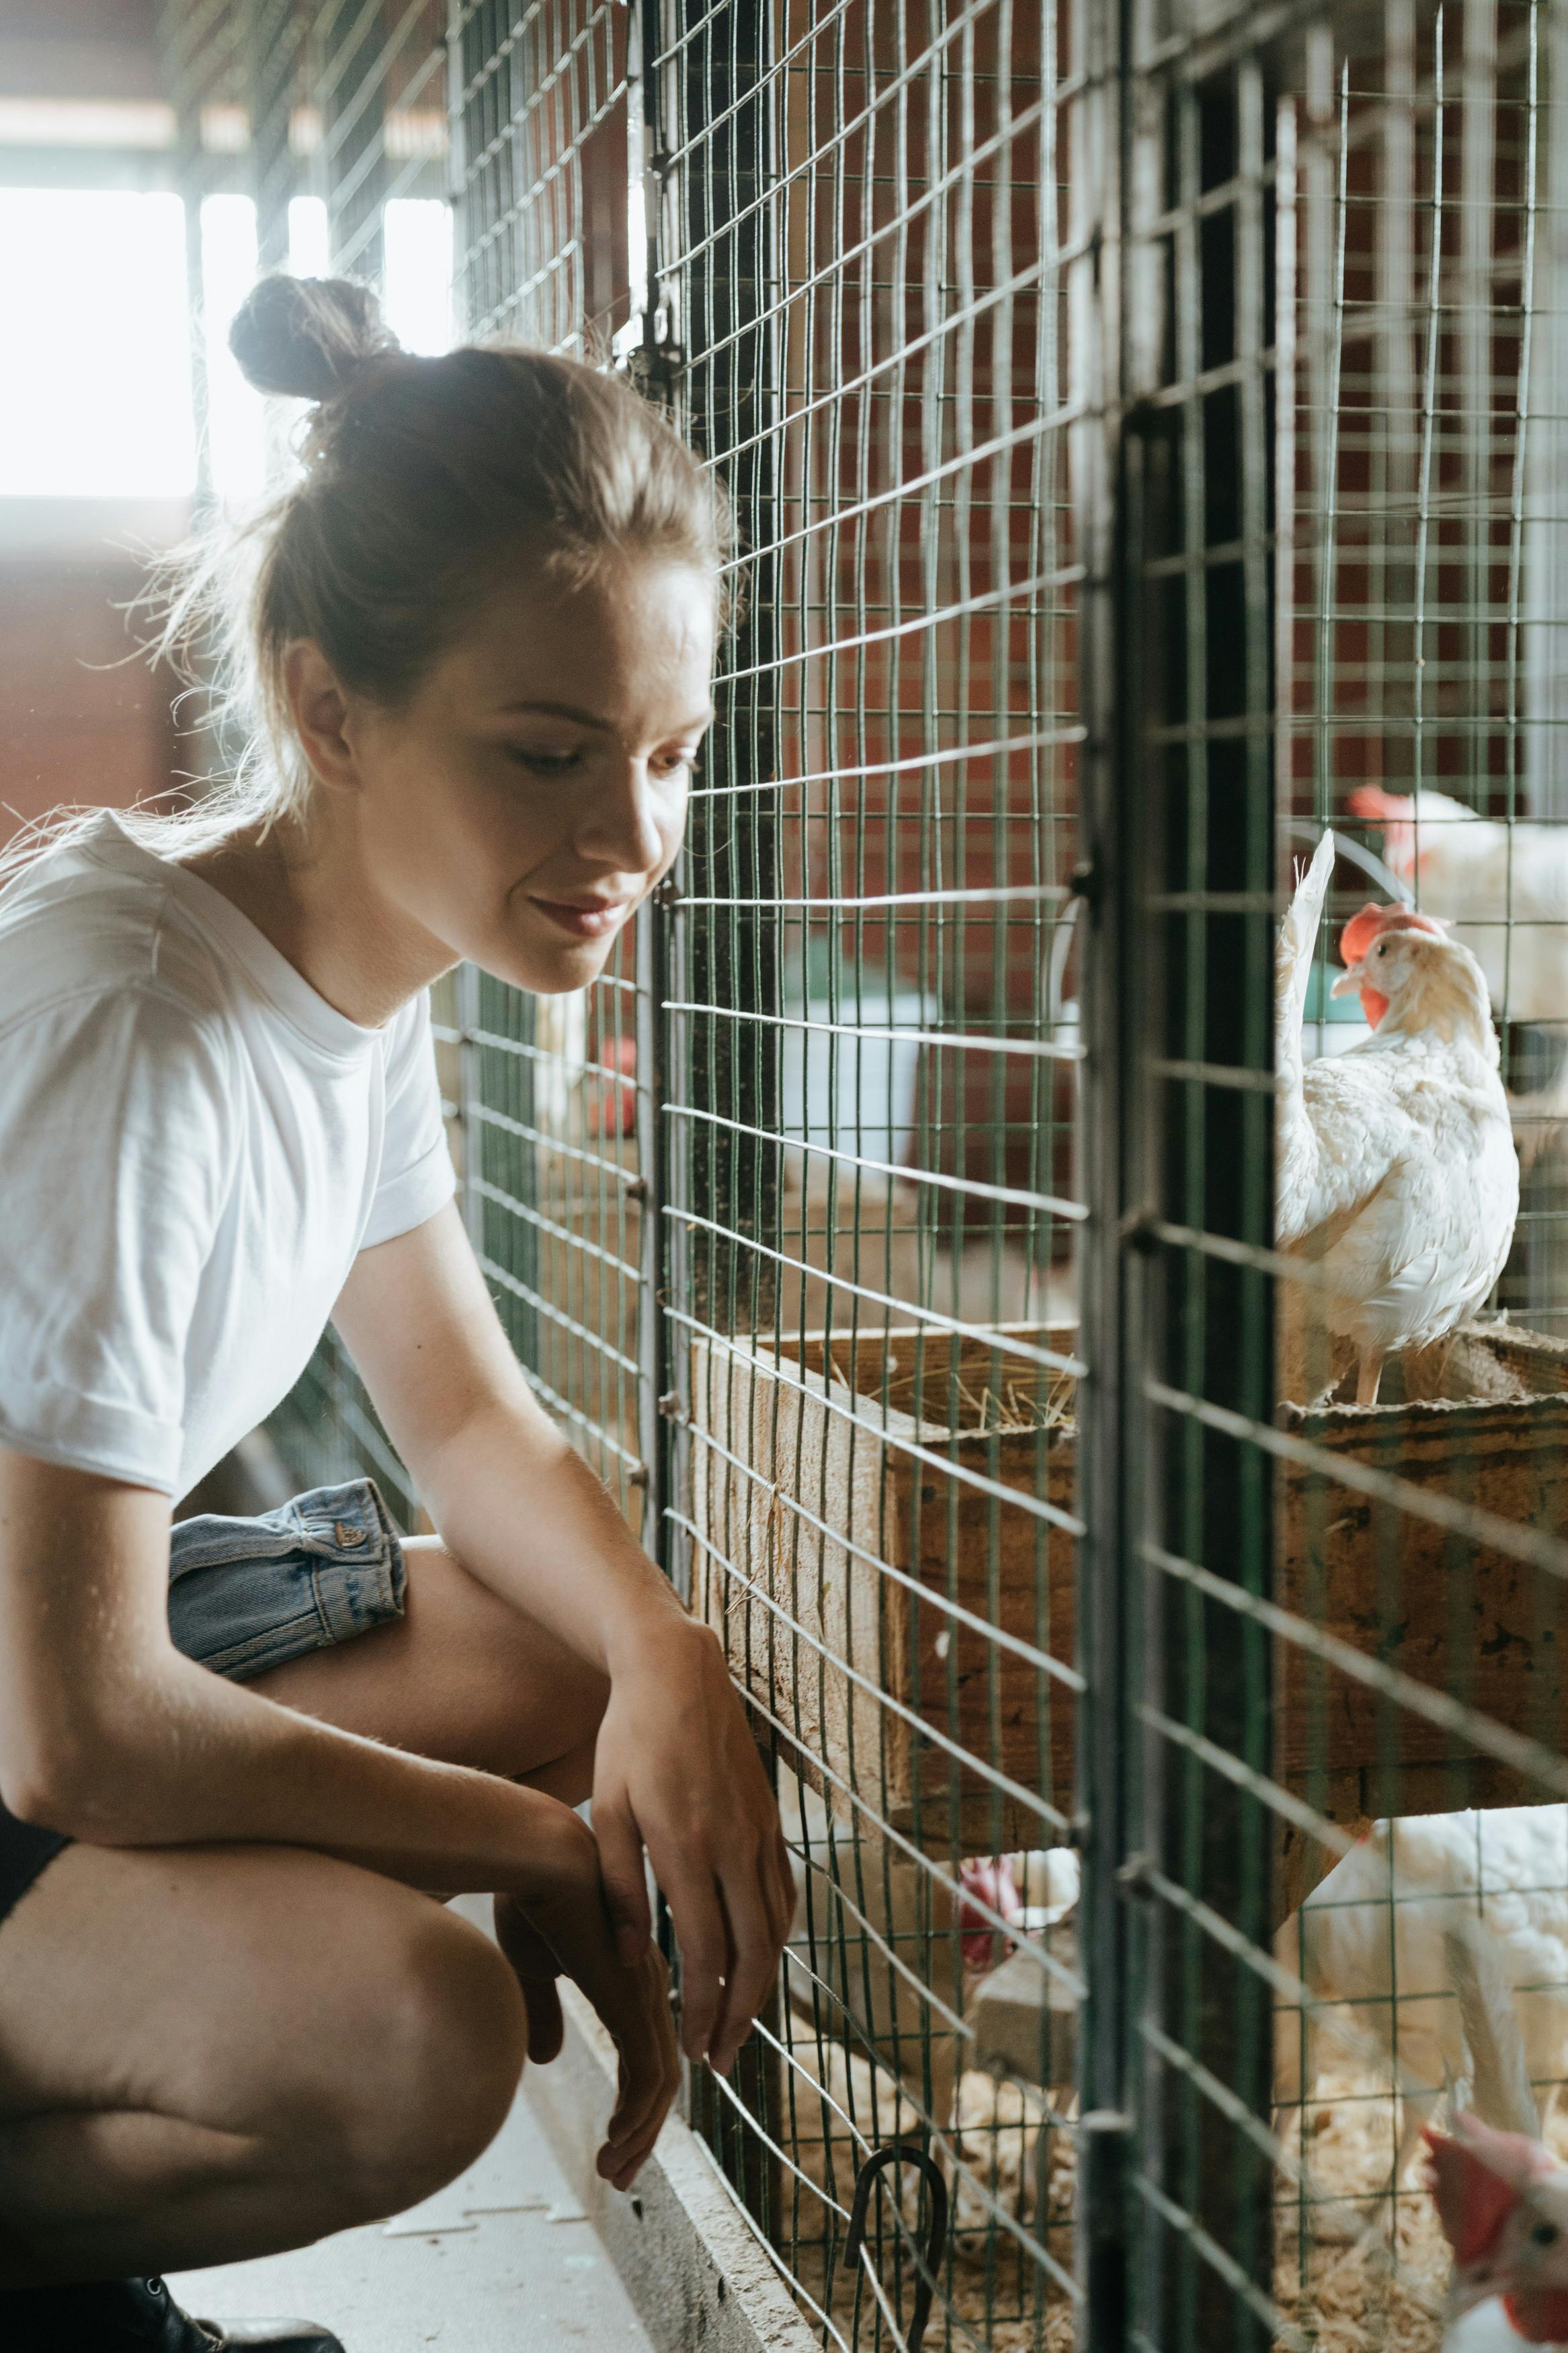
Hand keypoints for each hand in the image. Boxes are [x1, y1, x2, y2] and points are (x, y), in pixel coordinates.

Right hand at [494, 1820, 678, 2191]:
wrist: (533, 1853)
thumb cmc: (529, 1896)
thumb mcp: (530, 1966)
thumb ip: (542, 2011)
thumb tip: (546, 2059)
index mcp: (628, 1977)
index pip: (646, 2054)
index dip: (635, 2106)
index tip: (614, 2146)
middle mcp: (645, 1986)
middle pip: (660, 2076)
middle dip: (643, 2132)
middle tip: (620, 2175)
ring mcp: (642, 1991)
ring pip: (659, 2082)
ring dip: (640, 2132)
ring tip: (613, 2169)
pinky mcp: (629, 1997)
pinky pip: (646, 2070)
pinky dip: (637, 2112)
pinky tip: (616, 2137)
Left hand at [592, 1618, 794, 2075]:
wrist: (678, 1673)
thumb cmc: (628, 1741)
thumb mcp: (607, 1810)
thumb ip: (619, 1887)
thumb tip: (633, 1959)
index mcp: (686, 1845)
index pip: (708, 1950)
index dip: (705, 2008)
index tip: (694, 2049)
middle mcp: (734, 1843)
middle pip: (754, 1951)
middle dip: (742, 2015)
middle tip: (722, 2058)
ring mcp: (760, 1829)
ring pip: (777, 1925)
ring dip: (763, 1982)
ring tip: (739, 2022)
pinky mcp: (770, 1817)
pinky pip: (784, 1890)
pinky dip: (776, 1936)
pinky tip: (759, 1957)